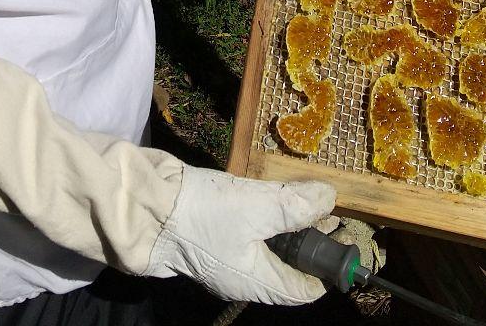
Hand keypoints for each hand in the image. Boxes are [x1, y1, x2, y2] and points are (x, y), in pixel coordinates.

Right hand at [144, 167, 335, 304]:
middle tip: (320, 210)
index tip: (339, 237)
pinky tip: (260, 197)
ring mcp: (222, 259)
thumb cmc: (203, 214)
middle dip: (305, 242)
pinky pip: (243, 235)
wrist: (146, 206)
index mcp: (256, 282)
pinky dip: (259, 220)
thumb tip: (330, 199)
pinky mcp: (206, 238)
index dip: (324, 266)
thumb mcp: (256, 206)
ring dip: (283, 227)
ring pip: (264, 249)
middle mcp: (240, 278)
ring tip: (296, 199)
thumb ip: (295, 206)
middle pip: (285, 268)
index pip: (303, 288)